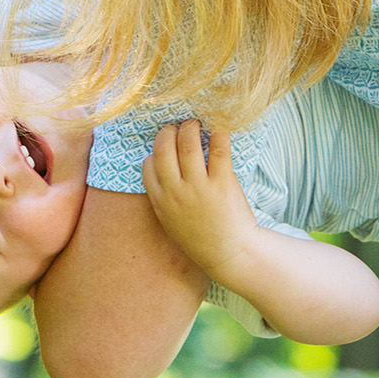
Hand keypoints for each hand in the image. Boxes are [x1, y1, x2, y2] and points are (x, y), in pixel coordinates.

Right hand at [141, 121, 258, 279]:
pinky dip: (219, 132)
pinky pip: (218, 149)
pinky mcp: (222, 183)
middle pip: (164, 147)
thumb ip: (164, 195)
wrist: (230, 254)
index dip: (156, 151)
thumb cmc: (201, 237)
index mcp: (160, 201)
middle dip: (170, 131)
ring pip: (188, 143)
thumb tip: (163, 165)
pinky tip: (221, 126)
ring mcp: (199, 187)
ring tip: (197, 123)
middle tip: (180, 127)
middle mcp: (175, 191)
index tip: (167, 147)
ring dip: (191, 127)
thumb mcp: (171, 220)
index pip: (148, 164)